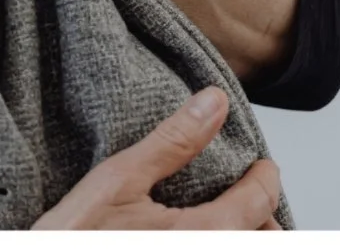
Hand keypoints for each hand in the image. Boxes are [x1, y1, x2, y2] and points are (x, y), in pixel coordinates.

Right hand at [32, 87, 284, 229]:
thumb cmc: (73, 241)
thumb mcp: (118, 181)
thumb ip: (173, 142)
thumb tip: (214, 103)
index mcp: (204, 235)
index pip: (261, 201)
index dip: (265, 176)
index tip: (262, 165)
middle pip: (266, 239)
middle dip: (264, 217)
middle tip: (250, 194)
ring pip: (243, 250)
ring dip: (245, 235)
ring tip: (230, 219)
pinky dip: (222, 242)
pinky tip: (198, 233)